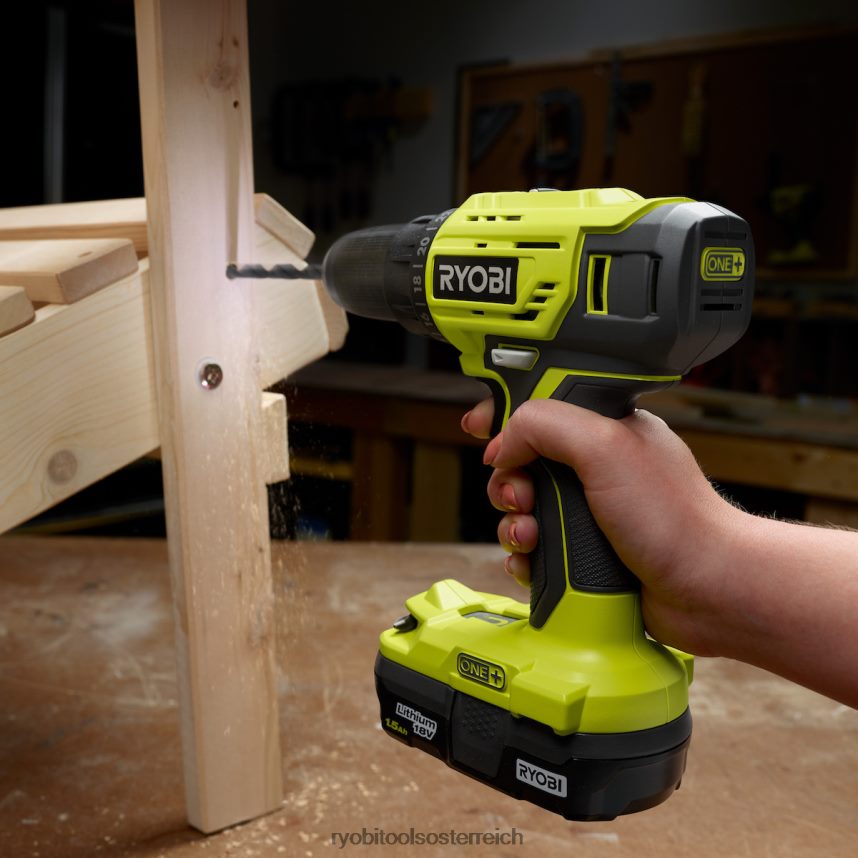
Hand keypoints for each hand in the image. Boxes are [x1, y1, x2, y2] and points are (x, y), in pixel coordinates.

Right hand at [461, 397, 740, 655]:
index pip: (542, 407)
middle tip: (522, 495)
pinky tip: (535, 563)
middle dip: (508, 481)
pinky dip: (526, 558)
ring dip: (514, 524)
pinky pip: (535, 551)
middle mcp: (595, 470)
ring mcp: (590, 514)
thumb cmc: (673, 518)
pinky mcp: (585, 555)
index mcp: (605, 430)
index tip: (480, 426)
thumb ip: (544, 425)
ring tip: (532, 535)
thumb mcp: (603, 446)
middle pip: (522, 463)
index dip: (506, 415)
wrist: (707, 590)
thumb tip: (503, 444)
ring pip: (523, 511)